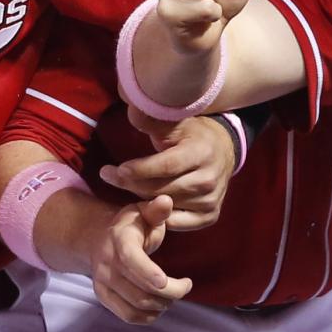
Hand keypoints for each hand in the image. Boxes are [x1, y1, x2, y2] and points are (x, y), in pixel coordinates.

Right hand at [91, 194, 192, 323]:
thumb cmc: (132, 225)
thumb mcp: (143, 211)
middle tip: (185, 285)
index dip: (147, 272)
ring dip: (162, 304)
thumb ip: (157, 210)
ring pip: (136, 305)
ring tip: (173, 294)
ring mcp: (103, 282)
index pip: (130, 259)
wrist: (98, 238)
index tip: (166, 282)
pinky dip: (149, 316)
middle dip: (170, 292)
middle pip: (139, 289)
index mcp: (119, 239)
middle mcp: (107, 263)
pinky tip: (160, 305)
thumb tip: (167, 201)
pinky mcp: (103, 297)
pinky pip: (128, 316)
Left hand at [103, 109, 238, 230]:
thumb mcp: (175, 123)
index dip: (139, 169)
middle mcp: (209, 179)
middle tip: (108, 175)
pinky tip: (146, 204)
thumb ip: (152, 120)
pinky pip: (177, 224)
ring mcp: (211, 200)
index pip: (165, 166)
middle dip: (130, 183)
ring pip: (166, 206)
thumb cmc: (193, 135)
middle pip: (161, 189)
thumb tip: (132, 107)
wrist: (224, 151)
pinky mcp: (210, 215)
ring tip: (126, 186)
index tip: (115, 169)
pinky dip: (159, 216)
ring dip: (142, 199)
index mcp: (201, 153)